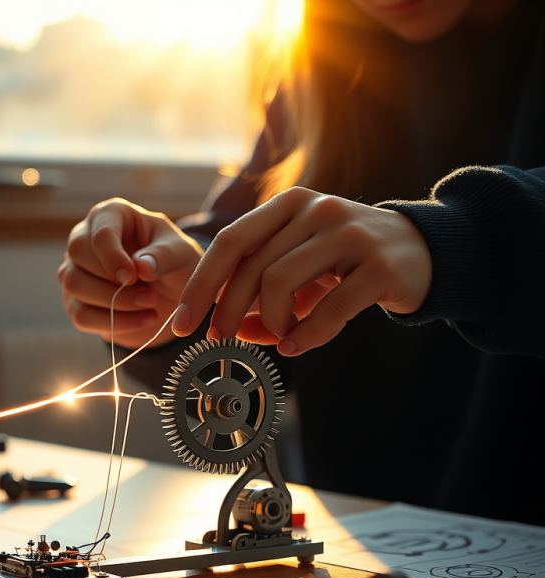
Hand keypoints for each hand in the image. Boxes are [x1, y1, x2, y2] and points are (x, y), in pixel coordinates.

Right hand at [58, 198, 203, 349]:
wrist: (174, 294)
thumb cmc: (175, 263)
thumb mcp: (182, 254)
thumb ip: (164, 255)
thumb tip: (141, 266)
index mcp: (112, 215)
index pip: (98, 231)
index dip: (112, 256)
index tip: (133, 277)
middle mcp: (87, 238)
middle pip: (77, 253)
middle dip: (112, 280)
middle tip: (149, 296)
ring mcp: (77, 269)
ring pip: (73, 283)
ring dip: (113, 303)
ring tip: (150, 305)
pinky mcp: (77, 301)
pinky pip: (81, 315)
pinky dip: (114, 323)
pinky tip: (143, 320)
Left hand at [172, 187, 432, 355]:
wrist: (421, 252)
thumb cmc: (346, 262)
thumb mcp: (300, 267)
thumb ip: (262, 291)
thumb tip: (230, 330)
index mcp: (288, 206)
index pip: (229, 243)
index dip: (201, 286)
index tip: (182, 323)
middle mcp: (316, 210)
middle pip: (251, 267)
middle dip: (227, 311)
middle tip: (220, 340)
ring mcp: (348, 234)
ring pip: (280, 283)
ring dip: (270, 323)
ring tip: (278, 339)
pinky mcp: (378, 266)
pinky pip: (328, 309)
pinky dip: (305, 336)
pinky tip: (295, 347)